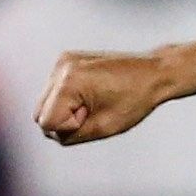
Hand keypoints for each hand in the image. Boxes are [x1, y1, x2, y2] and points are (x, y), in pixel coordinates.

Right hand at [35, 52, 168, 145]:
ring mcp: (63, 61)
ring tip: (95, 102)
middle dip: (65, 120)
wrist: (155, 72)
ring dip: (67, 110)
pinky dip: (69, 99)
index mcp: (69, 81)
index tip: (93, 116)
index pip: (46, 123)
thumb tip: (51, 131)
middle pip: (40, 113)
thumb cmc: (136, 98)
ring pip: (45, 103)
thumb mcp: (103, 128)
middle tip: (94, 112)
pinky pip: (55, 91)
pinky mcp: (66, 60)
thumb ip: (71, 135)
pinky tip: (92, 94)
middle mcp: (61, 67)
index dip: (70, 128)